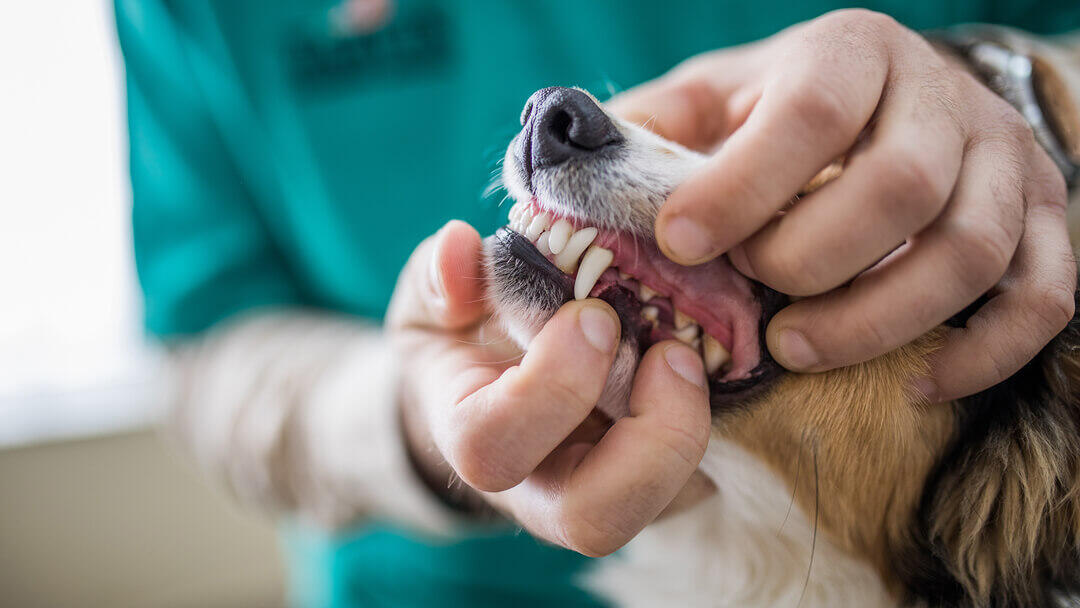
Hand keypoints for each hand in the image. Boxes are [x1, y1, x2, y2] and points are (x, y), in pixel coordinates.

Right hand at [386, 221, 714, 555]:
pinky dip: (724, 424)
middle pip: (593, 521)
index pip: (494, 447)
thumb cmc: (462, 337)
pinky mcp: (660, 485)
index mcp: (474, 438)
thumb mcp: (435, 299)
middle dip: (646, 438)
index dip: (550, 388)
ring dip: (692, 432)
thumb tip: (459, 247)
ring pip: (661, 509)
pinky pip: (704, 480)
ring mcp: (604, 494)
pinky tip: (720, 360)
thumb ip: (440, 276)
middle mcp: (540, 489)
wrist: (490, 385)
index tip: (593, 314)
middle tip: (671, 352)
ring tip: (693, 355)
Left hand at [609, 9, 1074, 401]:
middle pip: (900, 186)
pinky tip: (913, 385)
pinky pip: (1043, 298)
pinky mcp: (1044, 223)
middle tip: (753, 299)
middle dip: (813, 259)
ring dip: (881, 318)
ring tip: (798, 349)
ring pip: (973, 250)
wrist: (887, 103)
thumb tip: (567, 179)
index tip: (681, 242)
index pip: (811, 112)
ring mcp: (1005, 161)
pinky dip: (983, 353)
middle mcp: (940, 98)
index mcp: (850, 54)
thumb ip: (646, 133)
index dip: (744, 185)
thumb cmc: (776, 115)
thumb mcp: (707, 102)